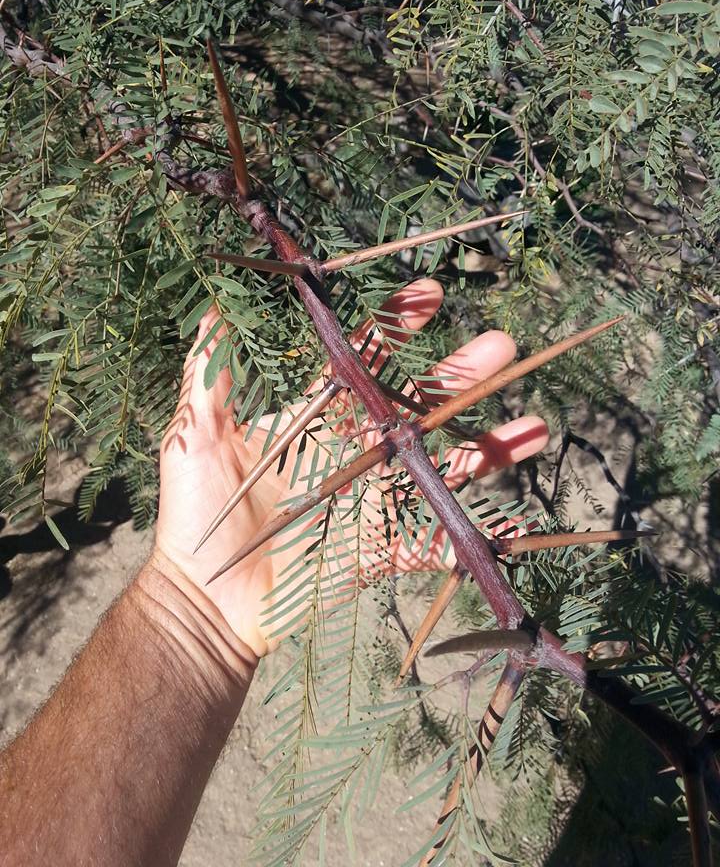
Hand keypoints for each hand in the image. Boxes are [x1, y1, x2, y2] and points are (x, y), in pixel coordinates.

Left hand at [154, 279, 547, 655]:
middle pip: (420, 403)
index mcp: (318, 416)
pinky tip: (516, 522)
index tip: (431, 295)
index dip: (397, 325)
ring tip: (535, 426)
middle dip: (462, 373)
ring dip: (490, 446)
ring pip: (443, 466)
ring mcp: (376, 498)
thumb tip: (218, 299)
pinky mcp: (383, 548)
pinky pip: (437, 542)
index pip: (366, 360)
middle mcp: (357, 448)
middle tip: (504, 345)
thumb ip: (211, 368)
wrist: (208, 598)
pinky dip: (474, 534)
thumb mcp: (195, 433)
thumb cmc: (197, 513)